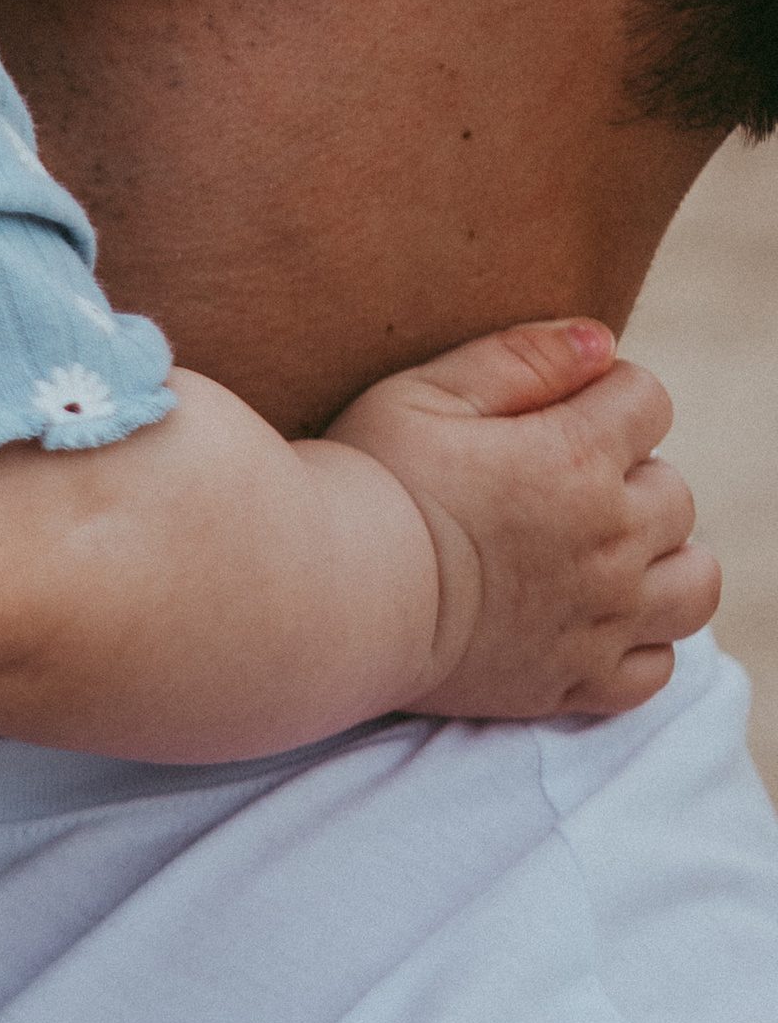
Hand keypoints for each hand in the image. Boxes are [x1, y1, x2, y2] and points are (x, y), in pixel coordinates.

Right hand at [327, 320, 720, 718]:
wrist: (330, 596)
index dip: (603, 394)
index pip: (648, 400)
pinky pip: (655, 665)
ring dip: (662, 558)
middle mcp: (608, 540)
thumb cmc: (367, 483)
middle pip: (675, 491)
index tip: (552, 411)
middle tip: (555, 484)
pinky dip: (639, 640)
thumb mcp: (424, 392)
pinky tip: (589, 616)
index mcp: (576, 458)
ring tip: (600, 550)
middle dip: (629, 476)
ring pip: (692, 582)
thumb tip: (601, 341)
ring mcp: (599, 618)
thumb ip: (520, 357)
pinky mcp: (574, 681)